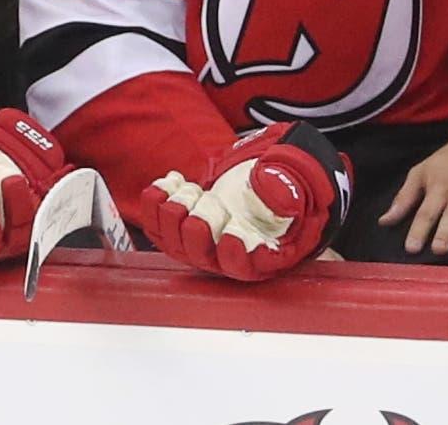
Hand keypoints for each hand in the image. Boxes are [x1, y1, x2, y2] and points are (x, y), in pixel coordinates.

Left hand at [141, 122, 349, 282]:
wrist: (253, 186)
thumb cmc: (276, 191)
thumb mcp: (293, 187)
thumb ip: (287, 192)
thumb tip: (280, 197)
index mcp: (262, 254)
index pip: (243, 266)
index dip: (234, 253)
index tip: (233, 232)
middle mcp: (227, 258)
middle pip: (200, 254)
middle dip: (201, 220)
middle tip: (209, 198)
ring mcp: (198, 247)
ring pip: (173, 242)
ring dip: (176, 208)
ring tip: (190, 187)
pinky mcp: (175, 233)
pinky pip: (154, 226)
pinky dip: (155, 200)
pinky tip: (172, 181)